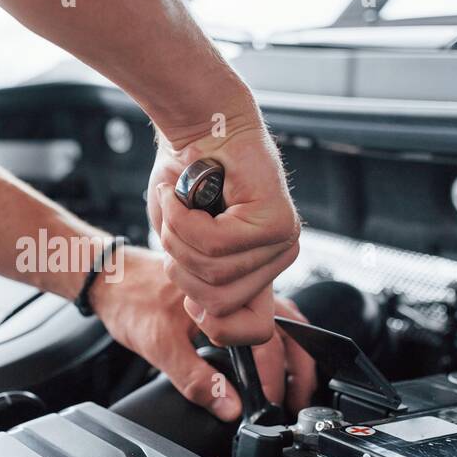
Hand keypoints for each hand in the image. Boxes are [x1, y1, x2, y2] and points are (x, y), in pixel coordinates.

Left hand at [91, 247, 315, 421]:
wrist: (109, 275)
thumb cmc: (129, 297)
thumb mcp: (159, 346)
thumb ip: (195, 380)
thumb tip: (229, 407)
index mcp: (229, 293)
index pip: (267, 340)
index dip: (272, 378)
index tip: (269, 405)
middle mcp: (240, 287)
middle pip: (288, 328)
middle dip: (298, 368)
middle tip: (296, 402)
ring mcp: (236, 290)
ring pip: (281, 321)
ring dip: (292, 354)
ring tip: (293, 388)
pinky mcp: (226, 297)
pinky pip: (261, 318)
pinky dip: (274, 342)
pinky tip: (267, 365)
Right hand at [147, 116, 301, 346]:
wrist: (197, 126)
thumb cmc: (184, 179)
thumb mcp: (182, 245)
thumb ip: (196, 282)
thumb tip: (205, 317)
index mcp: (258, 270)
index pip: (252, 331)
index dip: (212, 323)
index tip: (188, 296)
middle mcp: (277, 258)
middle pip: (218, 303)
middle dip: (179, 268)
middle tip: (174, 226)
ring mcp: (282, 240)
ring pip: (214, 273)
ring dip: (177, 237)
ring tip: (177, 204)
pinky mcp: (277, 220)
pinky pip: (217, 244)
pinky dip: (183, 219)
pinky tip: (182, 194)